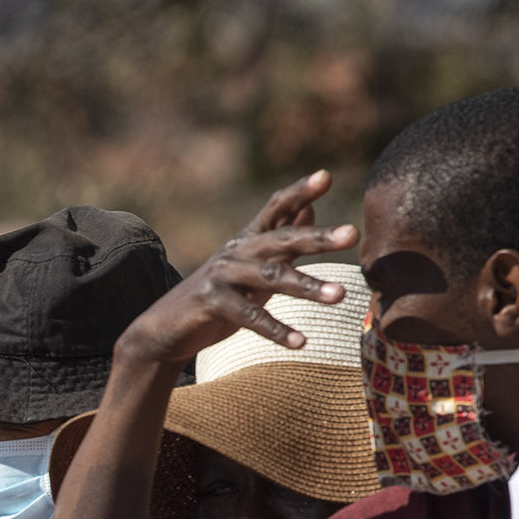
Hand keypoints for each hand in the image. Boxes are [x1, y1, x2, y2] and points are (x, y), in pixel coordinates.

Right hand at [116, 171, 356, 367]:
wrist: (166, 327)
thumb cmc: (219, 297)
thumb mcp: (252, 266)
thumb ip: (281, 240)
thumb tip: (311, 208)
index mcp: (248, 240)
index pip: (276, 208)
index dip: (300, 191)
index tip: (327, 176)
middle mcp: (236, 251)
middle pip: (282, 238)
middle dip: (318, 237)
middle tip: (352, 233)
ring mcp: (222, 275)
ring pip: (272, 277)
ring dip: (309, 287)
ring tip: (341, 296)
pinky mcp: (211, 303)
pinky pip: (250, 317)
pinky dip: (277, 330)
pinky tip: (301, 342)